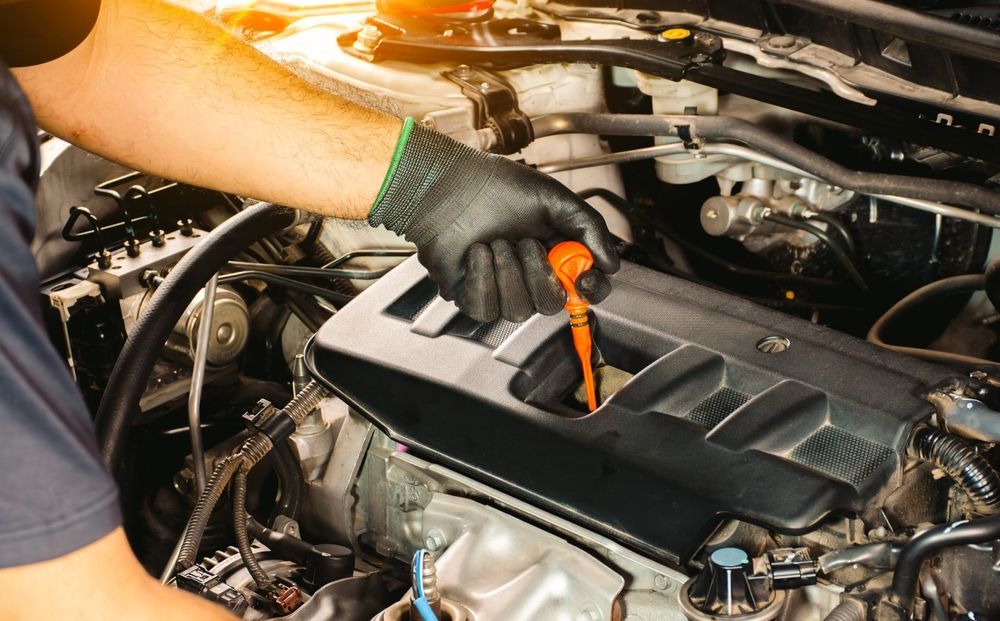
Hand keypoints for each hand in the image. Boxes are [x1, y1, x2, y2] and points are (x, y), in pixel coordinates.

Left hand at [370, 121, 618, 321]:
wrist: (447, 187)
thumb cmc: (493, 187)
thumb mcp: (554, 199)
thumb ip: (589, 228)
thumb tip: (611, 263)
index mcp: (554, 253)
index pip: (583, 288)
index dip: (589, 290)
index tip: (585, 280)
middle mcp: (530, 275)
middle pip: (552, 305)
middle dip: (539, 275)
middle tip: (526, 243)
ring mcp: (501, 289)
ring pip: (518, 310)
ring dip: (508, 272)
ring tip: (494, 241)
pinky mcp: (471, 297)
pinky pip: (485, 307)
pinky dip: (482, 276)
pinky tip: (476, 252)